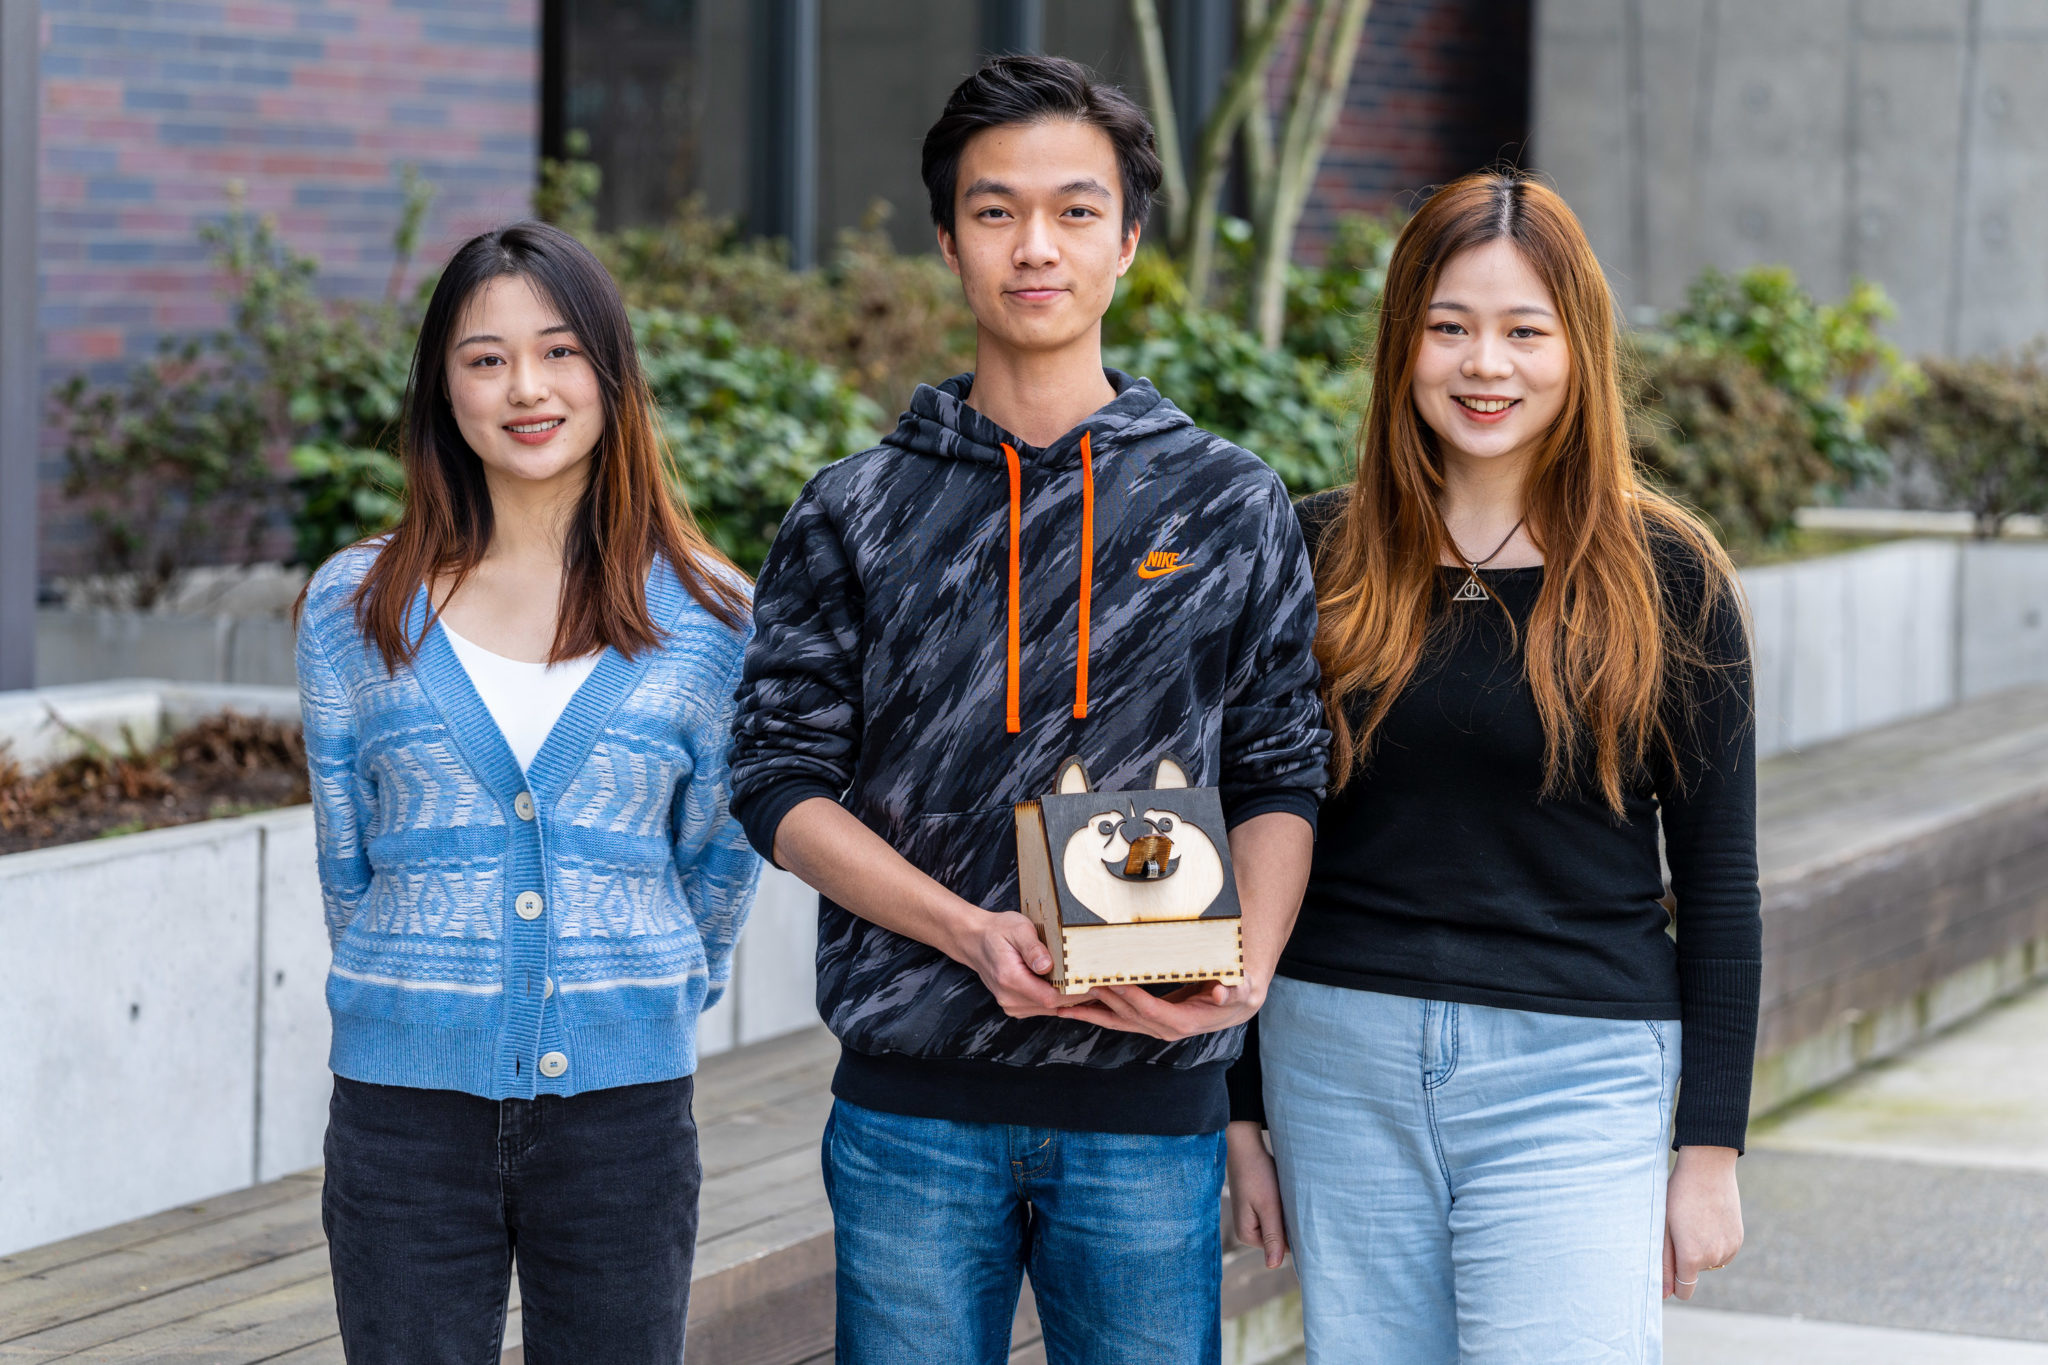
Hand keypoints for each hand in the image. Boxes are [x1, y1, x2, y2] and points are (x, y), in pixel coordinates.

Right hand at [942, 909, 1081, 1018]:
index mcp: (1010, 979)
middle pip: (1052, 1006)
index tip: (1091, 982)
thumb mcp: (1018, 929)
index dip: (1074, 993)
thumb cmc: (998, 931)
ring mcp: (1011, 1005)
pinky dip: (1056, 999)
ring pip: (1049, 1009)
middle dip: (1075, 996)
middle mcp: (1009, 998)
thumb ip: (1033, 948)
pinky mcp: (1014, 1006)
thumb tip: (1046, 965)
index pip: (1050, 998)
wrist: (976, 940)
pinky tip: (1066, 985)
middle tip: (1096, 981)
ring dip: (1067, 999)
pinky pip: (1042, 1007)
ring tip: (1083, 981)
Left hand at [1052, 976, 1263, 1040]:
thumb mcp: (1241, 988)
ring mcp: (1154, 1027)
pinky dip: (1095, 1013)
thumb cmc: (1237, 991)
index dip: (1130, 997)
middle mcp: (1165, 1028)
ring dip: (1088, 1013)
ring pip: (1116, 1021)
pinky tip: (1075, 1007)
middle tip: (1075, 986)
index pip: (1151, 1010)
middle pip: (1126, 1015)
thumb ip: (1232, 989)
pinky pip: (1117, 1019)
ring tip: (1060, 1004)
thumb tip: (1220, 994)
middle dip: (1100, 1001)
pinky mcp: (1147, 1021)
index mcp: (1184, 1021)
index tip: (1109, 983)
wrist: (1235, 1004)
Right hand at [1226, 1120, 1287, 1268]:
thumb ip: (1272, 1236)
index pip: (1283, 1248)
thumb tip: (1273, 1267)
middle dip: (1293, 1225)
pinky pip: (1277, 1215)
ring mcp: (1253, 1219)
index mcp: (1248, 1235)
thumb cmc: (1257, 1175)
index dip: (1297, 1236)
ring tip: (1292, 1200)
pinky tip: (1286, 1195)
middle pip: (1282, 1237)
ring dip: (1290, 1215)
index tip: (1309, 1223)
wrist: (1246, 1147)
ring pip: (1282, 1225)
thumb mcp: (1268, 1207)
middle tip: (1301, 1207)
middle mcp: (1248, 1231)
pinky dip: (1285, 1207)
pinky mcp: (1257, 1207)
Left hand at [1663, 1145, 1741, 1299]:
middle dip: (1685, 1258)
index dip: (1674, 1284)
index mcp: (1692, 1257)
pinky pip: (1722, 1251)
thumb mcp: (1664, 1227)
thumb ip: (1664, 1263)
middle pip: (1694, 1273)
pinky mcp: (1738, 1239)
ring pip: (1709, 1262)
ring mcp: (1729, 1249)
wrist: (1708, 1169)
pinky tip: (1706, 1220)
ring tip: (1693, 1221)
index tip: (1667, 1270)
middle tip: (1678, 1228)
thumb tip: (1665, 1294)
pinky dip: (1714, 1243)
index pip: (1684, 1290)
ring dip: (1700, 1250)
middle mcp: (1714, 1258)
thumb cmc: (1677, 1196)